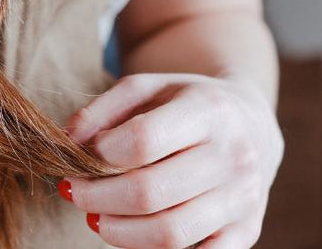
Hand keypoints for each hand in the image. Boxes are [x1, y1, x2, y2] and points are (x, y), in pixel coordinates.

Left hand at [61, 73, 282, 248]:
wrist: (251, 123)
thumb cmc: (187, 103)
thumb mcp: (147, 88)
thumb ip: (102, 109)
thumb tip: (69, 142)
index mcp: (209, 110)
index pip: (143, 140)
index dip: (102, 153)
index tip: (84, 155)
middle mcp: (234, 155)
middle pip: (150, 193)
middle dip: (98, 198)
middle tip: (75, 192)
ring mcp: (244, 198)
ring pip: (170, 234)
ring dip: (119, 232)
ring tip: (97, 217)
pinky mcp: (247, 230)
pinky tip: (133, 233)